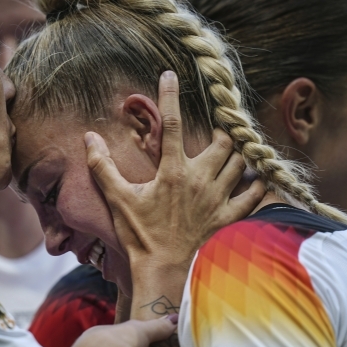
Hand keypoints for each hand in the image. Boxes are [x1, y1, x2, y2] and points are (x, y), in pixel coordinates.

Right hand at [84, 70, 264, 282]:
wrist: (163, 272)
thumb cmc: (140, 236)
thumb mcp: (118, 200)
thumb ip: (102, 167)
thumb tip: (89, 138)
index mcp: (173, 171)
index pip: (173, 124)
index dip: (171, 96)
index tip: (171, 75)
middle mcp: (201, 180)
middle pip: (224, 142)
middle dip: (223, 133)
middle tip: (218, 132)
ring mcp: (218, 199)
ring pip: (241, 164)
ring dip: (239, 155)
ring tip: (235, 153)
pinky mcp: (229, 218)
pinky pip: (253, 195)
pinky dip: (257, 185)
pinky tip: (255, 181)